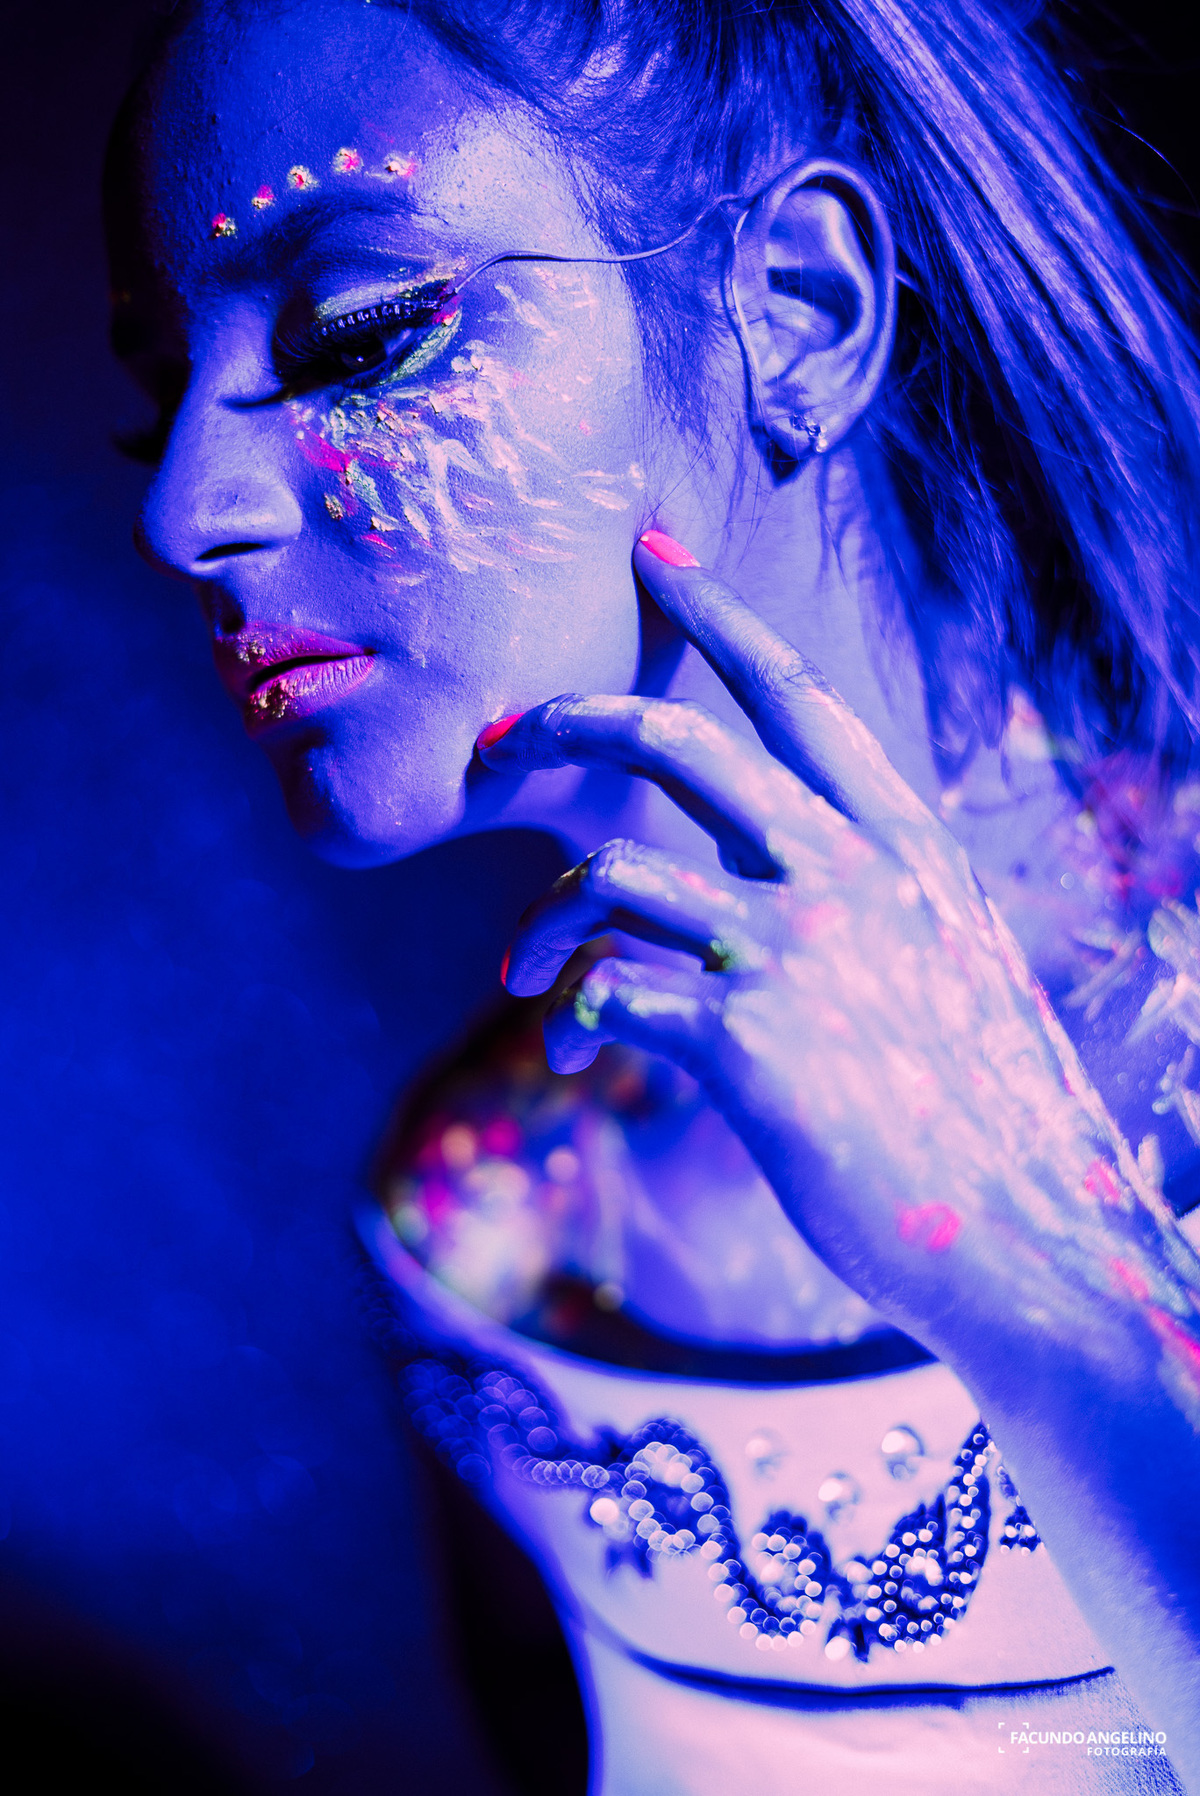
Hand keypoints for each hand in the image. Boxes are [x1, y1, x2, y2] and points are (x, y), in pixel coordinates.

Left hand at [477, 536, 1174, 1358]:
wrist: (1024, 1237)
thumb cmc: (982, 1110)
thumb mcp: (950, 966)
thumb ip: (871, 902)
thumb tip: (775, 887)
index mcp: (903, 844)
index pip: (797, 695)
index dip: (719, 614)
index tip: (653, 550)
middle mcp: (850, 872)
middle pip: (674, 742)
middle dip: (566, 721)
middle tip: (499, 743)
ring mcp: (795, 950)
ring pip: (607, 868)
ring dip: (537, 918)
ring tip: (524, 971)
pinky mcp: (743, 1041)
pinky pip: (604, 989)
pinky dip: (567, 1016)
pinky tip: (574, 1055)